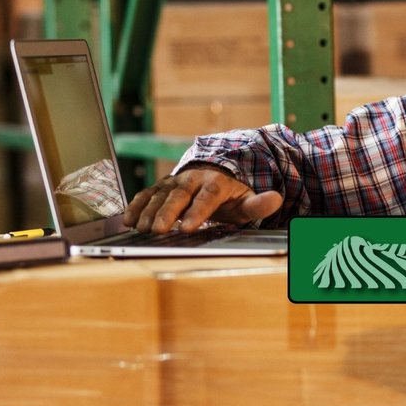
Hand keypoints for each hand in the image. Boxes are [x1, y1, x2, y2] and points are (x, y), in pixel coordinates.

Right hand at [123, 165, 282, 232]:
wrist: (212, 176)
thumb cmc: (230, 196)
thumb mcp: (246, 201)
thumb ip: (259, 204)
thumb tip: (276, 199)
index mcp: (215, 183)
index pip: (207, 196)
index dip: (197, 211)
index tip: (188, 227)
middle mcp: (192, 179)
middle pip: (179, 195)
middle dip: (168, 212)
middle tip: (160, 229)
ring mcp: (174, 182)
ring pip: (159, 195)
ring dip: (149, 211)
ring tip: (141, 228)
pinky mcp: (160, 186)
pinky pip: (146, 194)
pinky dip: (136, 206)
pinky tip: (128, 220)